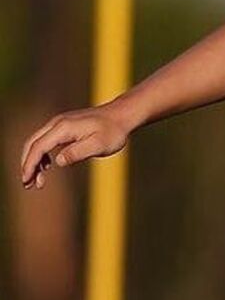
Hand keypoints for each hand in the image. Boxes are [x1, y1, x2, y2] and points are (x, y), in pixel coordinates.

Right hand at [18, 103, 133, 189]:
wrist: (123, 115)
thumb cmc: (113, 131)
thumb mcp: (99, 145)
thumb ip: (78, 153)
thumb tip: (58, 162)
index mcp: (63, 128)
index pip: (38, 147)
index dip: (29, 165)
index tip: (26, 181)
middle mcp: (57, 123)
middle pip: (32, 144)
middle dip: (27, 164)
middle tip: (27, 184)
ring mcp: (60, 123)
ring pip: (38, 142)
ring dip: (34, 161)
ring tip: (38, 181)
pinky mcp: (65, 126)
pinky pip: (46, 140)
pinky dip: (42, 155)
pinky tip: (47, 167)